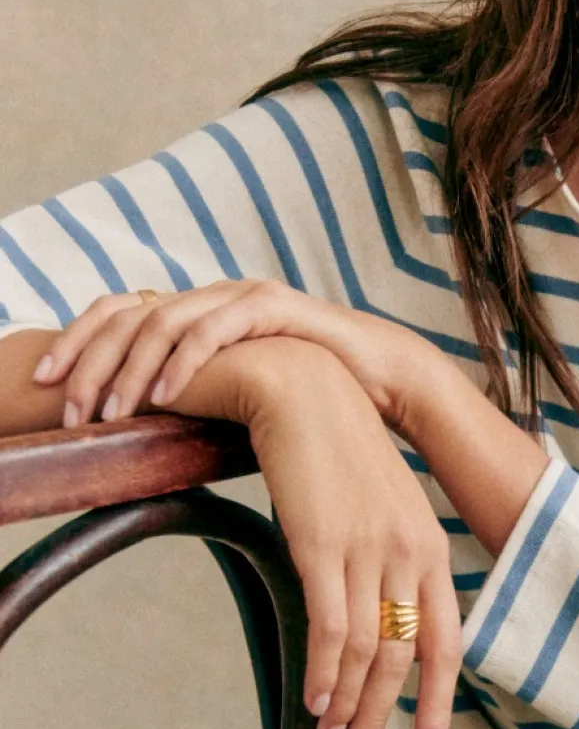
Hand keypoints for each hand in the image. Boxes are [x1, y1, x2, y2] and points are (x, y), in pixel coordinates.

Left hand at [31, 281, 429, 432]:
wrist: (383, 377)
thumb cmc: (314, 394)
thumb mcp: (239, 396)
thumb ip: (196, 400)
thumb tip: (146, 434)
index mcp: (196, 312)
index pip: (118, 315)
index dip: (76, 346)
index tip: (45, 388)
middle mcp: (211, 295)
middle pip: (126, 313)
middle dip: (88, 362)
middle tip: (68, 408)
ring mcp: (240, 295)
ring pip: (162, 321)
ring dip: (129, 370)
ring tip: (109, 412)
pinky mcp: (273, 305)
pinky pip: (214, 329)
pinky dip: (184, 362)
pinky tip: (164, 396)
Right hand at [239, 343, 460, 728]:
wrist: (302, 390)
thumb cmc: (336, 452)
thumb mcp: (380, 509)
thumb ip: (387, 563)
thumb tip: (375, 625)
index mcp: (430, 547)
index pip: (448, 643)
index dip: (438, 702)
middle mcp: (410, 553)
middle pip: (408, 659)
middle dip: (384, 718)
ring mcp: (368, 550)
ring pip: (368, 653)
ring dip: (348, 705)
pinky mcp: (322, 545)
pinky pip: (330, 628)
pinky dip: (323, 672)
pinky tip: (312, 699)